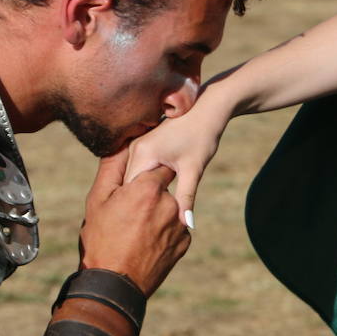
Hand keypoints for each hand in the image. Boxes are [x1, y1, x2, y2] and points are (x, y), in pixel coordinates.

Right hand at [78, 151, 190, 295]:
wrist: (116, 284)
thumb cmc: (101, 240)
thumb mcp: (98, 201)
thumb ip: (112, 168)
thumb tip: (120, 144)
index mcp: (148, 188)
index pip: (158, 165)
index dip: (145, 174)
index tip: (136, 183)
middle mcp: (169, 203)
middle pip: (164, 188)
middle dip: (151, 195)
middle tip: (131, 213)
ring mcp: (179, 224)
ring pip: (169, 208)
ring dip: (157, 214)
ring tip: (136, 230)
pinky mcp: (184, 242)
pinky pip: (174, 228)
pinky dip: (164, 232)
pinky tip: (146, 242)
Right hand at [124, 93, 229, 225]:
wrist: (208, 107)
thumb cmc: (203, 136)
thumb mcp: (194, 170)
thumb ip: (187, 197)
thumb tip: (187, 225)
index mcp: (142, 153)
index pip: (129, 189)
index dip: (134, 209)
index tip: (140, 228)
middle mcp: (134, 148)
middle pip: (128, 185)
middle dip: (135, 204)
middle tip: (143, 228)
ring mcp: (137, 146)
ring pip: (132, 178)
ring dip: (138, 195)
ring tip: (145, 217)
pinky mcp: (143, 146)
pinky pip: (138, 171)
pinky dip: (144, 185)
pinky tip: (153, 198)